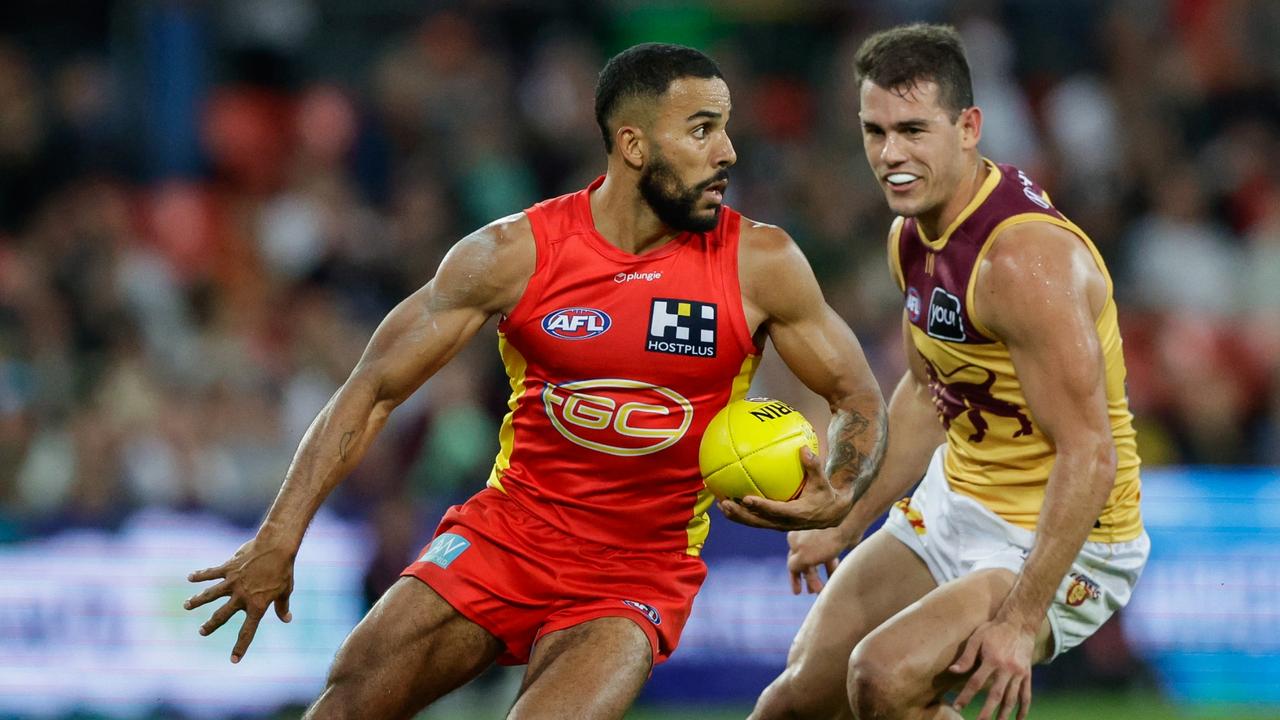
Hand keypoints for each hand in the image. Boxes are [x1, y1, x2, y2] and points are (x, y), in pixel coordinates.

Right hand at [184, 536, 295, 662]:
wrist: (276, 547)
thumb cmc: (283, 570)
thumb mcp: (286, 590)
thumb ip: (282, 606)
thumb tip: (287, 619)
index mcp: (257, 605)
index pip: (248, 631)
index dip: (240, 647)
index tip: (233, 660)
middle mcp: (242, 597)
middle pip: (222, 615)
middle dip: (210, 625)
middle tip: (201, 631)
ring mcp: (233, 582)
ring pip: (210, 595)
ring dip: (197, 600)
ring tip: (187, 605)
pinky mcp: (228, 568)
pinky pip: (211, 573)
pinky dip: (200, 574)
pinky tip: (191, 577)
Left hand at [718, 447, 852, 530]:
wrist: (829, 513)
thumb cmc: (824, 493)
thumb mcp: (822, 480)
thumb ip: (813, 466)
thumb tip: (804, 448)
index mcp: (796, 513)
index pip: (775, 511)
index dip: (761, 506)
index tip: (746, 499)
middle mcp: (784, 522)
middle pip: (758, 521)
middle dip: (740, 514)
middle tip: (725, 504)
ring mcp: (777, 524)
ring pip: (753, 522)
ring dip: (736, 515)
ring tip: (720, 505)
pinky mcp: (773, 522)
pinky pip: (754, 518)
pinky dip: (741, 512)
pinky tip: (728, 502)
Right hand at [786, 526, 850, 593]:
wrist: (846, 528)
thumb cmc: (822, 542)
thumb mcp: (802, 558)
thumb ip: (793, 567)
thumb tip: (793, 571)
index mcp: (794, 538)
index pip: (791, 562)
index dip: (795, 578)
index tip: (797, 592)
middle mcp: (804, 537)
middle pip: (804, 562)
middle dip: (808, 579)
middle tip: (811, 593)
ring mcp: (818, 539)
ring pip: (817, 561)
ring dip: (819, 576)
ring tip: (823, 590)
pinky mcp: (833, 540)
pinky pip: (828, 558)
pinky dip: (830, 569)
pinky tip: (834, 580)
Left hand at [949, 618, 1035, 719]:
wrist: (1020, 622)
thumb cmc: (994, 629)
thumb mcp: (977, 638)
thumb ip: (966, 656)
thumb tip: (953, 671)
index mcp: (992, 660)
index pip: (976, 683)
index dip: (966, 696)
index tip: (958, 707)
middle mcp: (1006, 669)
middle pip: (995, 696)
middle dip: (985, 712)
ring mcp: (1019, 673)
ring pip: (1011, 699)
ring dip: (1004, 714)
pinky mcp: (1027, 675)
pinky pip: (1026, 695)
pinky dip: (1023, 709)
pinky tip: (1018, 719)